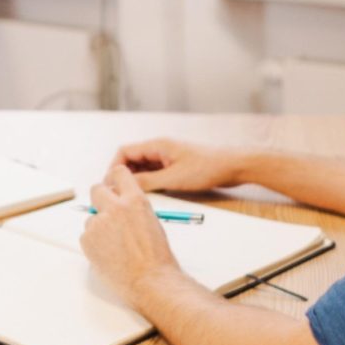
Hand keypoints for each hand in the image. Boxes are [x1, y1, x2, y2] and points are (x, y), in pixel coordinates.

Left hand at [80, 164, 178, 308]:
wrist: (150, 279)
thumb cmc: (156, 255)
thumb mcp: (151, 220)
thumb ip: (134, 208)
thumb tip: (122, 207)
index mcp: (135, 200)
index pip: (118, 173)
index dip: (114, 179)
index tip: (112, 185)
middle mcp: (115, 207)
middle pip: (97, 189)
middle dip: (100, 198)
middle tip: (106, 211)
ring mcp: (99, 224)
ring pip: (91, 218)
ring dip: (99, 227)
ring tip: (115, 245)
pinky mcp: (87, 240)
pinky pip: (87, 236)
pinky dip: (94, 243)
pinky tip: (109, 254)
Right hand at [111, 137, 240, 191]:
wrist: (234, 166)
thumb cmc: (208, 167)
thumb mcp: (173, 178)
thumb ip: (147, 182)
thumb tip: (124, 187)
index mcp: (158, 145)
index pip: (124, 152)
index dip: (113, 168)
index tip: (110, 186)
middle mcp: (161, 149)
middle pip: (131, 161)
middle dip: (122, 177)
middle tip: (119, 196)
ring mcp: (168, 158)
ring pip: (142, 169)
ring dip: (136, 182)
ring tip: (133, 199)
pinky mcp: (176, 167)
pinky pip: (155, 175)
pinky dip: (149, 184)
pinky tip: (150, 197)